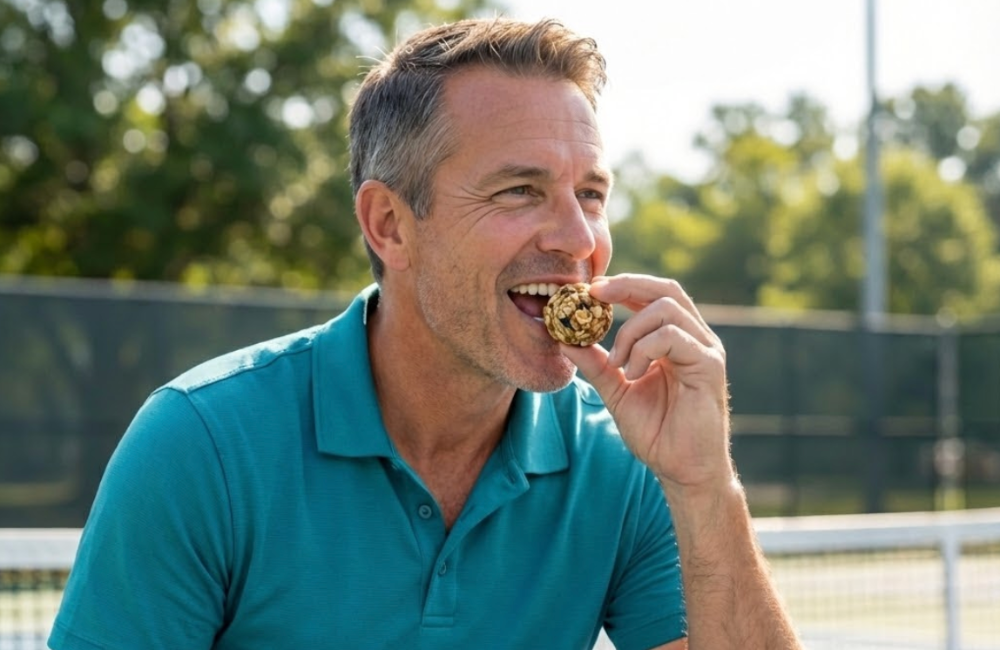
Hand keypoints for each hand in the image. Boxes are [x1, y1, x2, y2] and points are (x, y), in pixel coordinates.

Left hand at [560, 274, 733, 490]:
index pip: (653, 295)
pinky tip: (634, 373)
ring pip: (667, 308)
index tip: (590, 290)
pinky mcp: (709, 365)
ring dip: (632, 331)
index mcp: (676, 339)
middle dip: (627, 285)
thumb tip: (565, 340)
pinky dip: (645, 349)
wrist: (682, 469)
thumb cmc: (657, 432)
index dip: (623, 285)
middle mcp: (695, 338)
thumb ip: (597, 365)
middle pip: (666, 289)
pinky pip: (673, 337)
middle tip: (594, 294)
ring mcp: (705, 349)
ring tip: (618, 363)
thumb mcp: (617, 392)